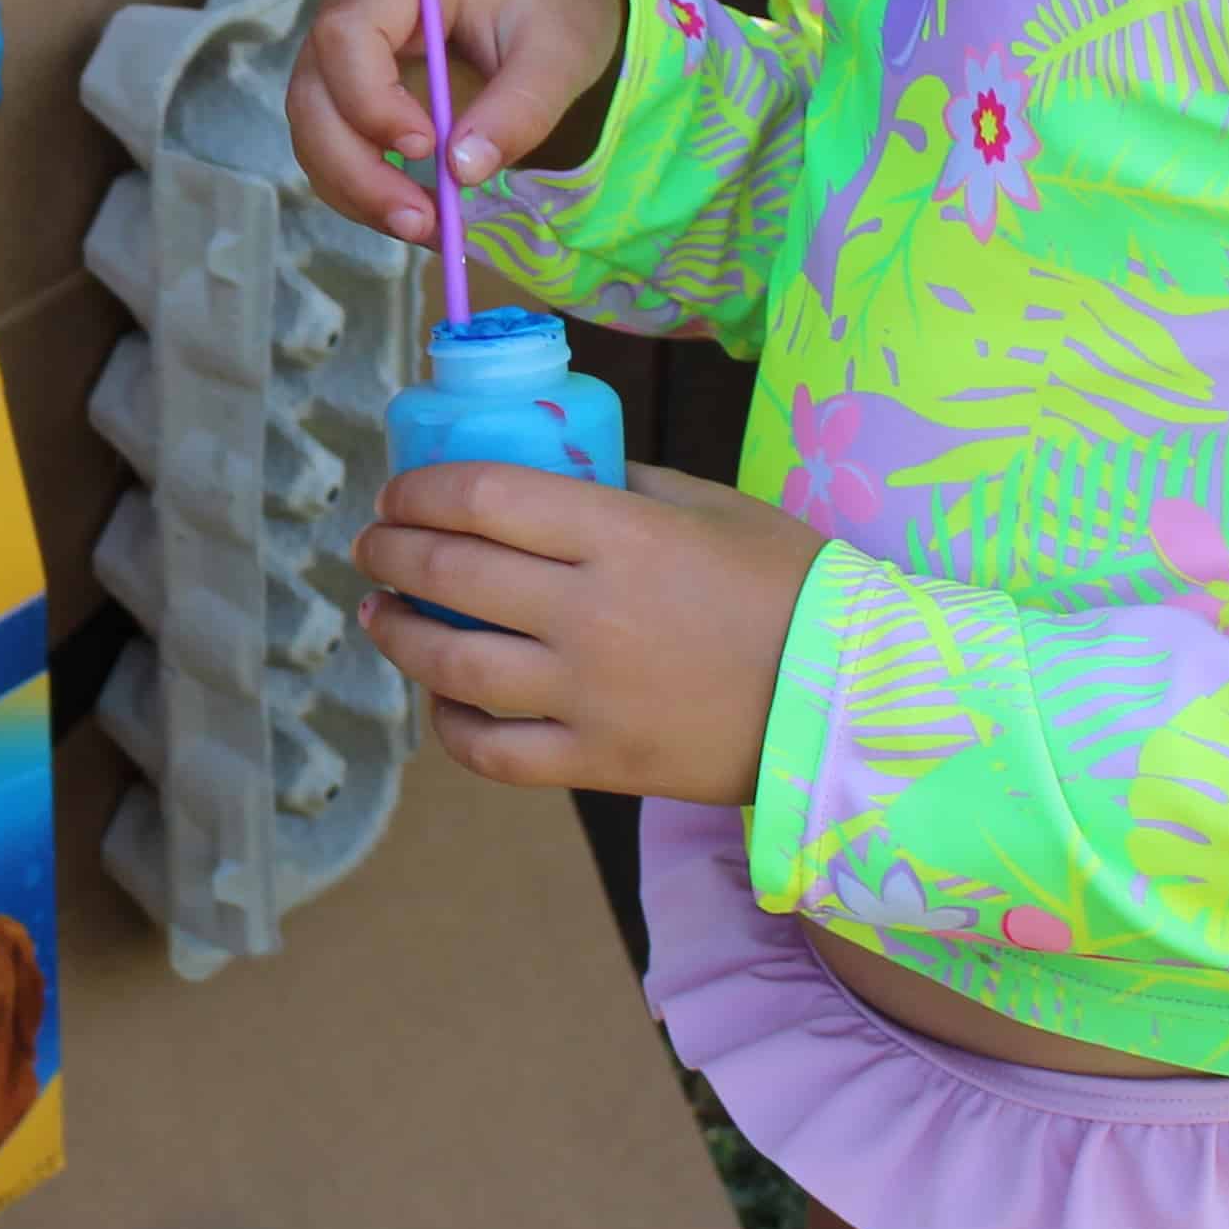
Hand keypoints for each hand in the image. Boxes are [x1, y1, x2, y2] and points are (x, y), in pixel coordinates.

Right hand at [287, 0, 628, 245]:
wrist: (551, 1)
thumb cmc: (555, 7)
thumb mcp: (559, 52)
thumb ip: (520, 107)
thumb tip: (463, 172)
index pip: (346, 33)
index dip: (370, 99)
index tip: (425, 148)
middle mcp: (353, 10)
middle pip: (315, 93)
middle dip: (357, 168)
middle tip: (422, 221)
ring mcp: (343, 56)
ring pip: (314, 132)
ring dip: (358, 191)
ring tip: (429, 231)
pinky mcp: (350, 96)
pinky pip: (334, 151)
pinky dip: (365, 194)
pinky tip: (421, 219)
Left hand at [354, 459, 822, 801]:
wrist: (855, 699)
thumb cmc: (789, 587)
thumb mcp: (713, 506)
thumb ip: (625, 482)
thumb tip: (549, 465)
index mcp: (621, 535)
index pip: (483, 496)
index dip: (421, 488)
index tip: (399, 489)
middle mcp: (591, 613)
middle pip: (451, 573)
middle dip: (390, 551)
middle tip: (373, 543)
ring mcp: (590, 695)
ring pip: (453, 666)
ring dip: (397, 635)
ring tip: (377, 615)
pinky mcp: (599, 762)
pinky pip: (494, 753)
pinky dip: (451, 728)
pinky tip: (441, 702)